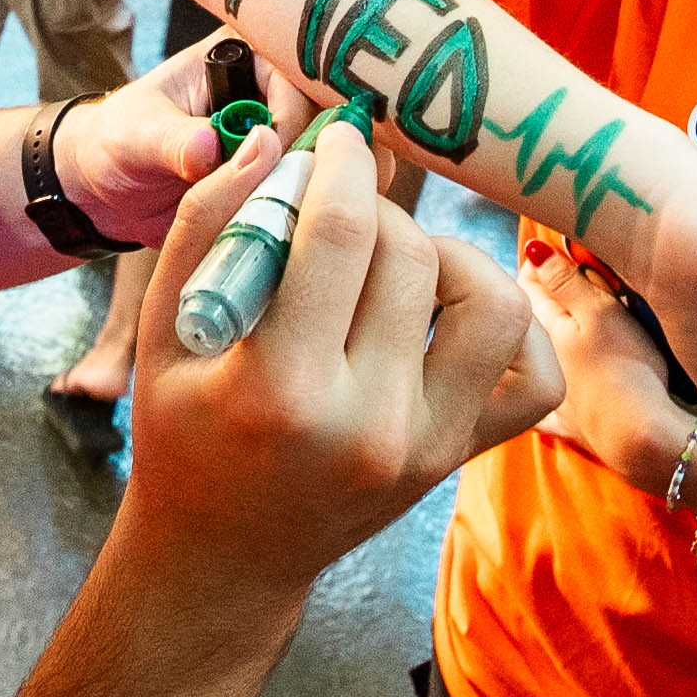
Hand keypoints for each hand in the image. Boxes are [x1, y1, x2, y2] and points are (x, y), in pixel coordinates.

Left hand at [53, 33, 324, 244]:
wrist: (106, 189)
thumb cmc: (117, 140)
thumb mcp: (137, 136)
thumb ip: (175, 140)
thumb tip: (209, 149)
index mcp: (243, 55)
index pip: (298, 80)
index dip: (290, 124)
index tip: (270, 164)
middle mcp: (274, 93)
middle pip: (323, 125)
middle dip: (300, 166)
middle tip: (271, 200)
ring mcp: (281, 141)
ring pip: (319, 166)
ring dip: (295, 196)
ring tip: (262, 219)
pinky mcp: (278, 180)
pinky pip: (303, 199)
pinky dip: (291, 219)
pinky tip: (270, 234)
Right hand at [117, 120, 554, 601]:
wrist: (224, 557)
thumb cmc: (181, 437)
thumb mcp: (163, 334)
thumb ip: (210, 225)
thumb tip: (276, 142)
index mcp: (280, 390)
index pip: (341, 237)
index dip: (343, 165)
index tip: (337, 139)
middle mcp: (368, 424)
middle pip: (411, 257)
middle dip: (374, 209)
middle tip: (336, 212)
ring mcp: (426, 445)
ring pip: (492, 303)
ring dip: (447, 257)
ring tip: (392, 263)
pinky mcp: (458, 457)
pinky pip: (533, 374)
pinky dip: (507, 325)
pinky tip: (448, 312)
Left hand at [518, 242, 676, 485]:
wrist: (640, 438)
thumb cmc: (626, 369)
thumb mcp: (600, 313)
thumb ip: (566, 280)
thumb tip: (532, 249)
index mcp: (546, 327)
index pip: (529, 283)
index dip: (539, 264)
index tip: (552, 253)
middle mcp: (540, 360)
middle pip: (532, 318)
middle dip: (540, 297)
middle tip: (557, 277)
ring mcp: (554, 393)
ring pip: (540, 356)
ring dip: (545, 338)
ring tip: (563, 323)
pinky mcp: (572, 422)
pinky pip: (548, 407)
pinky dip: (542, 392)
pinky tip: (535, 390)